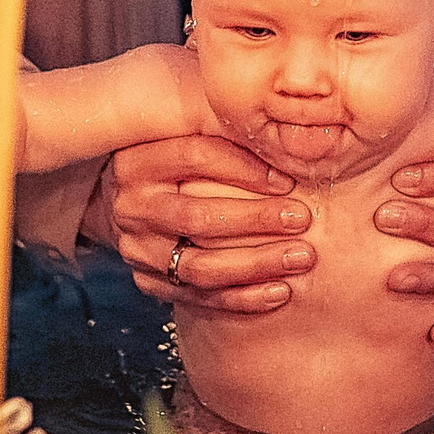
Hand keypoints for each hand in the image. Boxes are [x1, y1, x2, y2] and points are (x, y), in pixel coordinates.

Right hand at [94, 134, 310, 314]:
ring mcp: (137, 249)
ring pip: (200, 267)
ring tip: (301, 258)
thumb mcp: (186, 137)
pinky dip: (243, 298)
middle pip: (198, 218)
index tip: (288, 180)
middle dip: (256, 220)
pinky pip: (199, 298)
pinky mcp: (148, 282)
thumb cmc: (174, 163)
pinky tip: (280, 292)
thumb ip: (224, 134)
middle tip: (303, 219)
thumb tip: (288, 143)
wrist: (130, 202)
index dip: (244, 169)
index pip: (195, 158)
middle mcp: (131, 207)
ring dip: (257, 265)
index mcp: (138, 161)